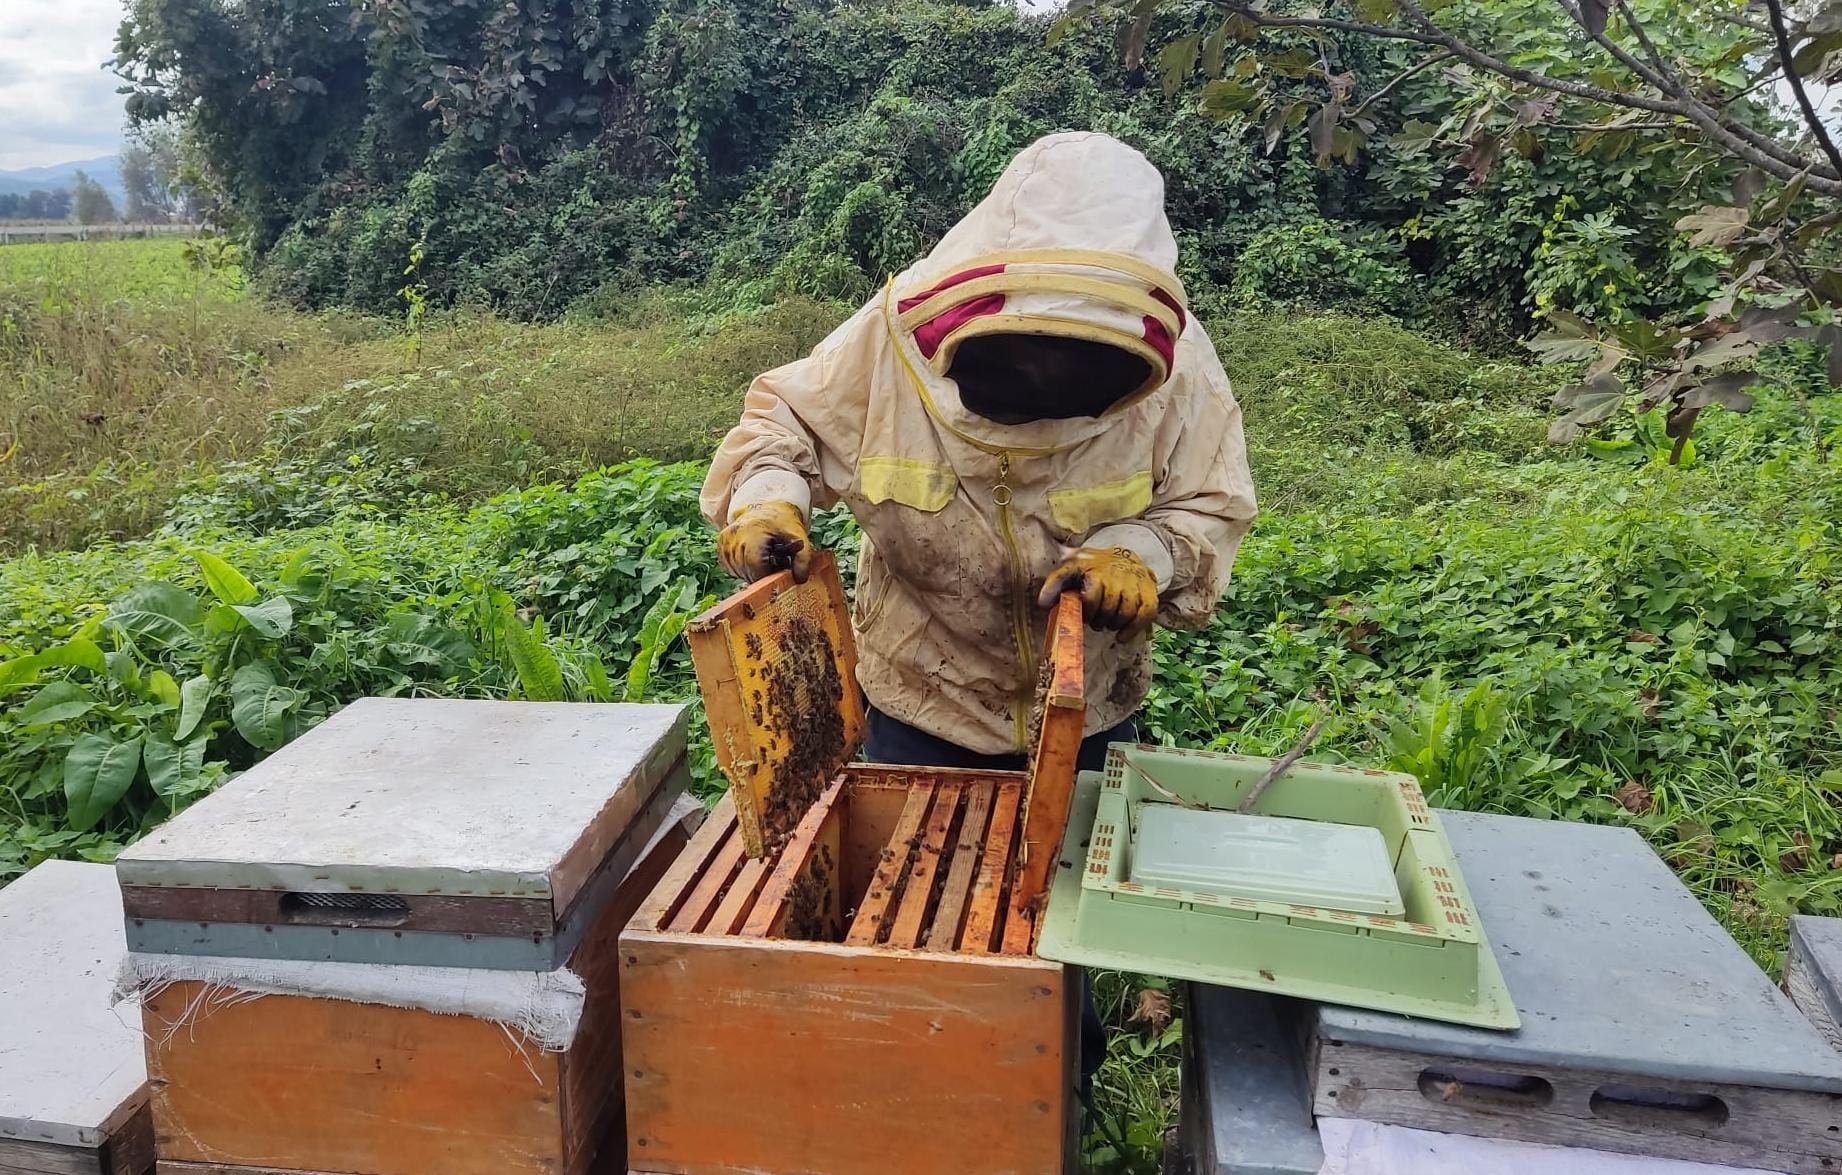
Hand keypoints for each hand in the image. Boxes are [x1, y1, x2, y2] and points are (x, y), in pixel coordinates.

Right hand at [718, 501, 814, 582]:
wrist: (766, 508)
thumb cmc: (783, 523)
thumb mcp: (799, 538)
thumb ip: (803, 559)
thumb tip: (800, 580)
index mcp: (752, 531)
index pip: (755, 565)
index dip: (768, 575)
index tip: (778, 573)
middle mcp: (734, 535)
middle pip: (747, 571)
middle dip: (763, 574)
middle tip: (775, 563)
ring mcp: (724, 541)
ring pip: (738, 572)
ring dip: (753, 572)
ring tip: (765, 557)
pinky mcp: (720, 546)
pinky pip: (731, 569)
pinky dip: (743, 568)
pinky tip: (753, 557)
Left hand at [1038, 547, 1157, 636]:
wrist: (1126, 556)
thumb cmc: (1094, 567)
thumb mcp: (1073, 569)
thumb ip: (1055, 584)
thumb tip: (1042, 603)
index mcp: (1097, 571)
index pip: (1091, 596)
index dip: (1086, 610)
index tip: (1084, 614)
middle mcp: (1118, 576)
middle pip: (1109, 608)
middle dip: (1099, 619)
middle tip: (1095, 621)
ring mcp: (1136, 584)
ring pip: (1127, 612)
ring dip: (1114, 624)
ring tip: (1107, 624)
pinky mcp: (1150, 592)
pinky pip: (1146, 615)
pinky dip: (1133, 629)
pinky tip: (1121, 637)